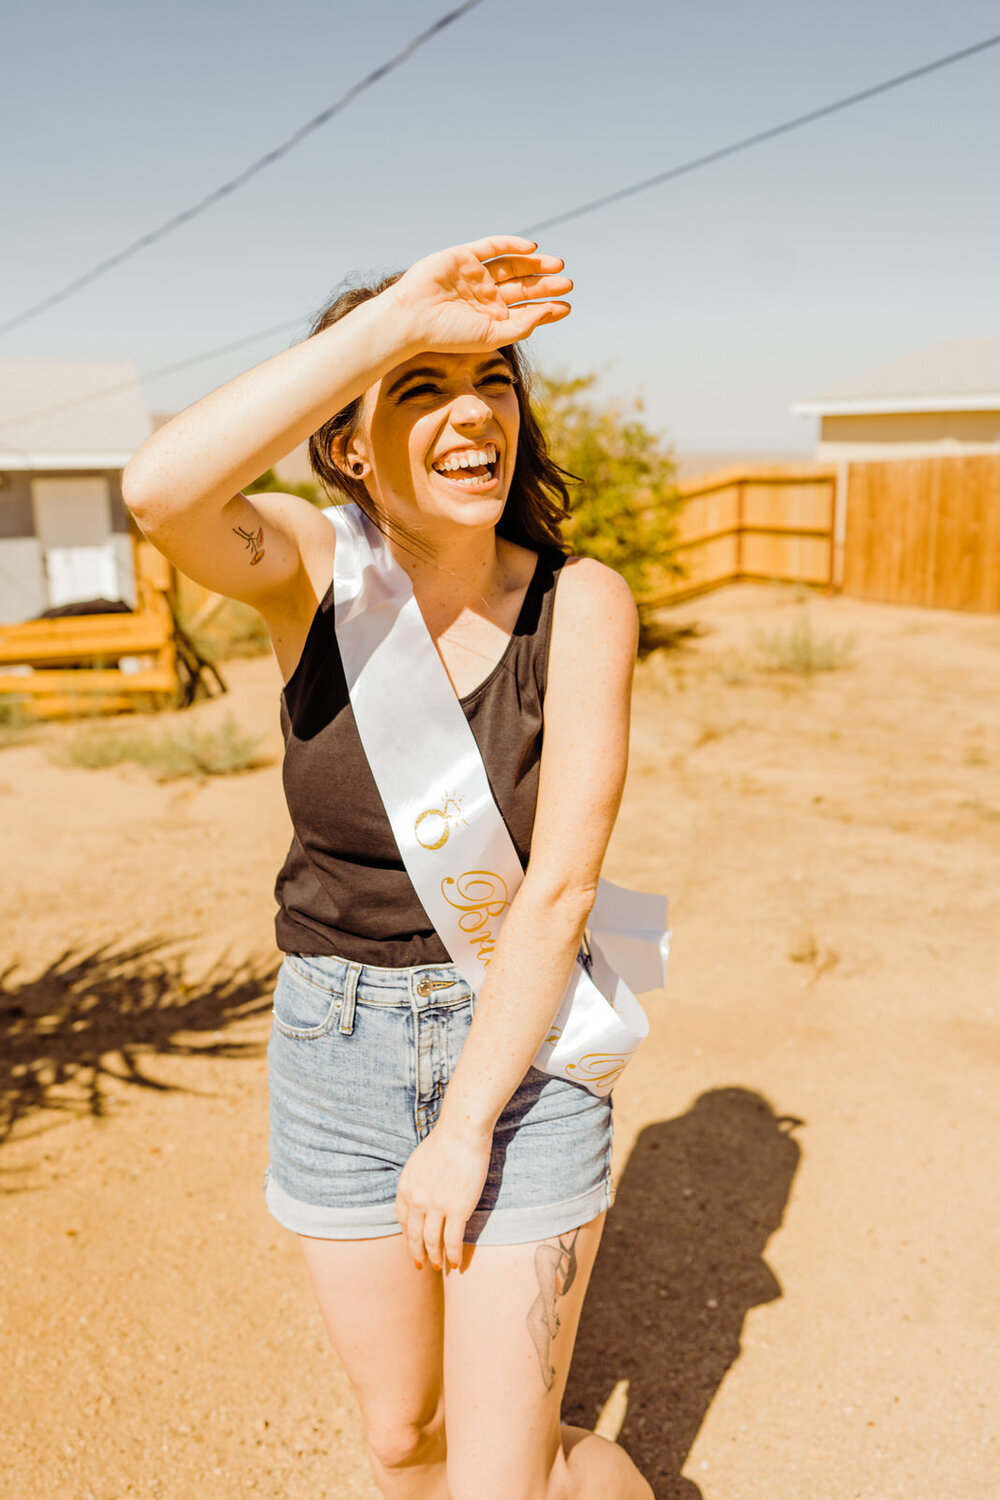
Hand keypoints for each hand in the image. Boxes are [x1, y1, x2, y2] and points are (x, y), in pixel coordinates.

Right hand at [386, 234, 572, 355]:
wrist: (413, 317)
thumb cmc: (448, 334)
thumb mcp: (491, 336)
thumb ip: (521, 326)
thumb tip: (548, 311)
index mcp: (491, 318)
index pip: (525, 310)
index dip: (547, 308)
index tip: (567, 307)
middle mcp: (485, 295)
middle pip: (522, 286)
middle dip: (545, 284)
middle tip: (568, 283)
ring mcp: (475, 274)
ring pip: (512, 265)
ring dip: (535, 265)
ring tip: (557, 266)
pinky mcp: (464, 256)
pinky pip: (492, 246)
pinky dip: (512, 245)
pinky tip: (532, 249)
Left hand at [395, 1121, 492, 1270]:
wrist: (461, 1133)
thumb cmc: (445, 1140)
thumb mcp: (419, 1161)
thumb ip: (417, 1180)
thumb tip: (421, 1192)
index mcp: (405, 1186)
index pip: (401, 1218)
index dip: (406, 1235)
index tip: (412, 1243)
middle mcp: (416, 1200)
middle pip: (413, 1235)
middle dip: (416, 1253)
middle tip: (420, 1265)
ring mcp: (436, 1207)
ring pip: (432, 1241)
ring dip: (435, 1258)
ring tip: (439, 1268)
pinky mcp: (457, 1210)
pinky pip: (453, 1240)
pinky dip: (453, 1255)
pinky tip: (456, 1264)